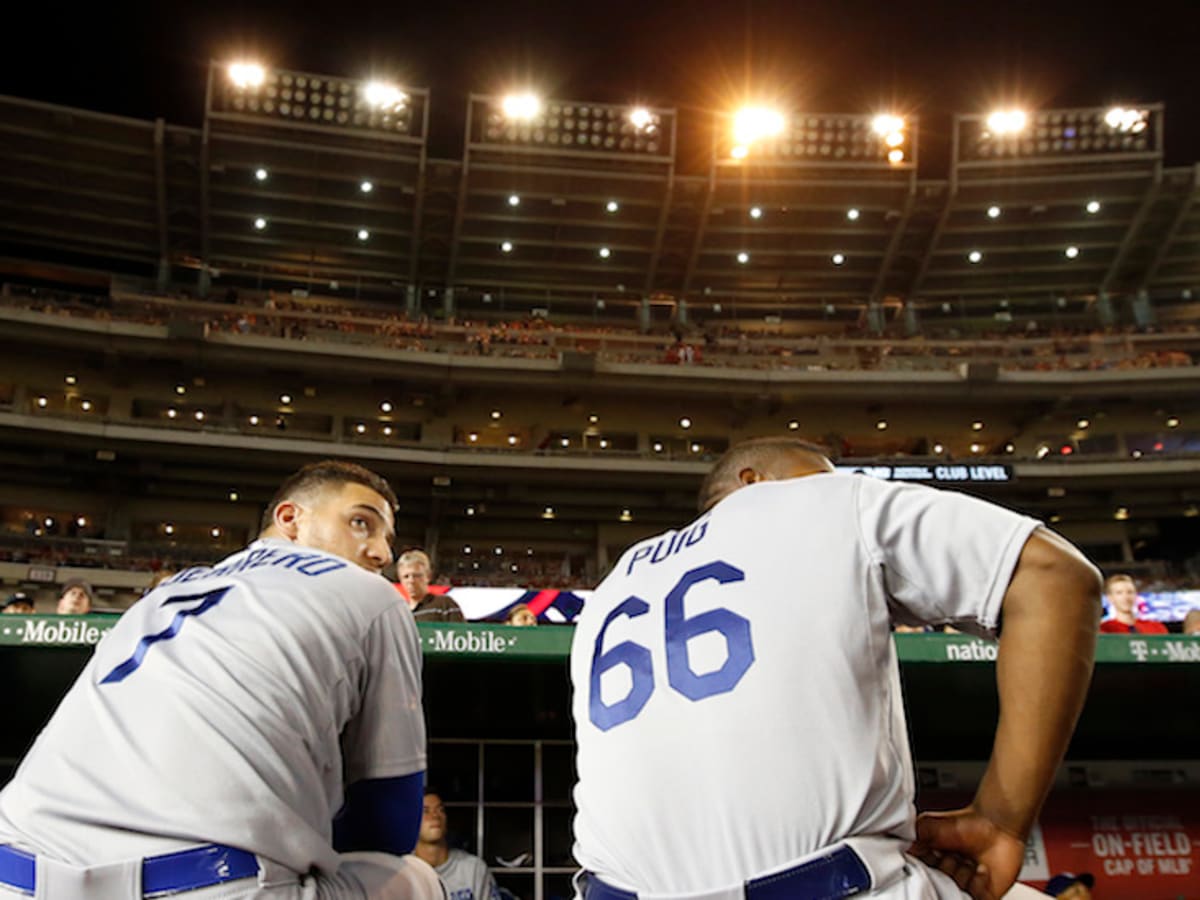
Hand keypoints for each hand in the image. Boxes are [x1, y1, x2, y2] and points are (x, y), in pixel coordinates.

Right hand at [909, 806, 1026, 899]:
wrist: (998, 825)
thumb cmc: (966, 823)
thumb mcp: (929, 825)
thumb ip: (910, 837)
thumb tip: (896, 847)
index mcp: (928, 862)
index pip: (918, 875)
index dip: (925, 867)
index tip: (931, 855)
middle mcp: (944, 875)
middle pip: (937, 885)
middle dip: (946, 870)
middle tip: (953, 855)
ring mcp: (963, 887)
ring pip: (955, 894)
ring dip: (963, 877)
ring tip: (969, 861)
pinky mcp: (983, 896)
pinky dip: (979, 886)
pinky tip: (981, 870)